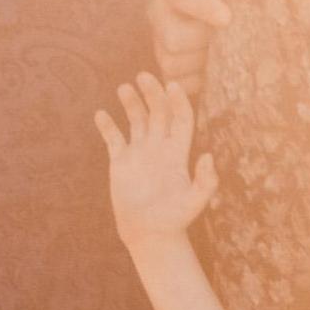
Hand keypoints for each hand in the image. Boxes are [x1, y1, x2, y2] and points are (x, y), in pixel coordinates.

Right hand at [96, 75, 217, 245]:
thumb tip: (209, 156)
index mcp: (178, 152)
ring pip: (136, 120)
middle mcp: (159, 147)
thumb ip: (205, 181)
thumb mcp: (195, 202)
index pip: (180, 118)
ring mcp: (139, 153)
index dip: (177, 101)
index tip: (171, 85)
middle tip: (144, 76)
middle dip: (152, 93)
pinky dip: (107, 126)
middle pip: (158, 112)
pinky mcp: (120, 162)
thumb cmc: (175, 219)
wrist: (150, 234)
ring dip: (131, 103)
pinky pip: (114, 138)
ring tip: (124, 88)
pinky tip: (101, 114)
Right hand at [149, 0, 252, 85]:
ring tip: (220, 50)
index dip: (201, 7)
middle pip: (172, 38)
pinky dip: (197, 80)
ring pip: (173, 63)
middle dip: (203, 40)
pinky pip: (176, 81)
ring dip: (200, 62)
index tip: (227, 17)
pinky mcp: (165, 62)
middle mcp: (156, 10)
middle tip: (227, 34)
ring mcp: (157, 39)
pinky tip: (214, 67)